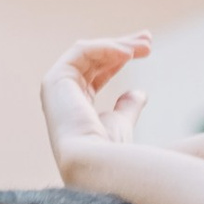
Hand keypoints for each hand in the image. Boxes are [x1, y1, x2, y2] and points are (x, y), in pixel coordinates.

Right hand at [40, 32, 152, 176]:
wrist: (94, 164)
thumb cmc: (108, 154)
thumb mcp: (122, 125)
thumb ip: (127, 109)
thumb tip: (140, 93)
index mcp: (77, 109)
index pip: (97, 74)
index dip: (120, 59)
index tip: (146, 50)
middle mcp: (63, 97)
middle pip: (93, 60)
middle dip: (121, 47)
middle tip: (148, 39)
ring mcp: (56, 88)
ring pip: (88, 53)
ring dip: (118, 45)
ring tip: (146, 45)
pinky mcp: (55, 80)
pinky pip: (82, 52)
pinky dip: (106, 48)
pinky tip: (129, 53)